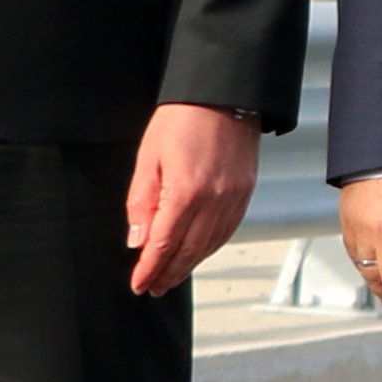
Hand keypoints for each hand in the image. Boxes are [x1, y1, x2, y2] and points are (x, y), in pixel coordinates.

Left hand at [125, 104, 263, 297]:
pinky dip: (210, 247)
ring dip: (189, 265)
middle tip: (153, 287)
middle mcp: (214, 201)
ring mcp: (233, 198)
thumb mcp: (148, 158)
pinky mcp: (245, 193)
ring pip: (210, 245)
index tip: (139, 284)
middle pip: (188, 251)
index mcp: (186, 192)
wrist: (223, 94)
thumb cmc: (182, 118)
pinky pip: (227, 231)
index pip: (163, 245)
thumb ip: (142, 202)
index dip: (149, 269)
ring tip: (172, 276)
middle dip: (168, 273)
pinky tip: (198, 252)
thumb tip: (137, 240)